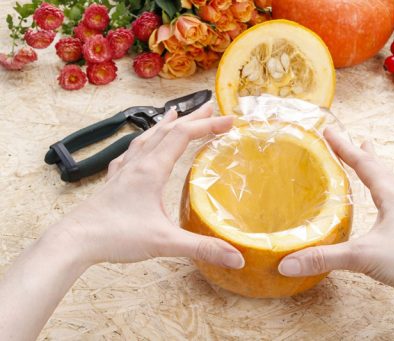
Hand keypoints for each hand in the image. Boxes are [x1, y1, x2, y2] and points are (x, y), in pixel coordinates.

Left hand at [45, 103, 244, 268]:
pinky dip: (142, 142)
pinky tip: (139, 147)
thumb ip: (202, 248)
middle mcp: (138, 164)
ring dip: (166, 125)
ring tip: (175, 114)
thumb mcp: (165, 242)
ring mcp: (124, 171)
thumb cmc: (116, 236)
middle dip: (192, 118)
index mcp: (152, 170)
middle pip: (167, 131)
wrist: (75, 241)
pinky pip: (130, 153)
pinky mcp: (114, 182)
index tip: (230, 120)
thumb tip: (237, 257)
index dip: (208, 125)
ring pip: (147, 138)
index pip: (183, 136)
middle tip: (210, 107)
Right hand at [278, 127, 393, 297]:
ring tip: (370, 164)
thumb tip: (287, 262)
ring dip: (376, 172)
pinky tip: (381, 207)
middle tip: (355, 139)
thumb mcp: (362, 256)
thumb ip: (324, 258)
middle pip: (380, 169)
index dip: (344, 148)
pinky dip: (383, 194)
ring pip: (389, 185)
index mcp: (391, 196)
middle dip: (363, 154)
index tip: (330, 131)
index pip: (363, 164)